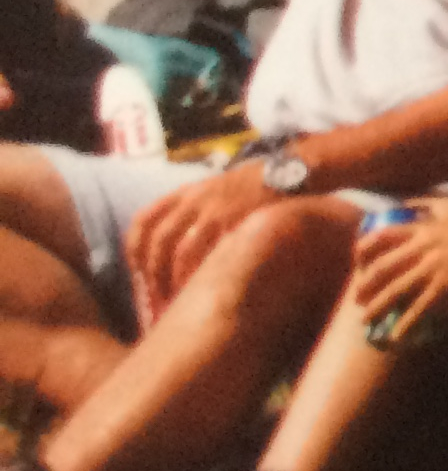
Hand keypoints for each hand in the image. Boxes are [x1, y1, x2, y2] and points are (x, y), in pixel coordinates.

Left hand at [120, 162, 281, 320]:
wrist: (291, 171)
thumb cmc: (256, 185)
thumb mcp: (217, 188)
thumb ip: (195, 209)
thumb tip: (177, 243)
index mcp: (186, 192)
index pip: (144, 220)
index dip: (134, 248)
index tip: (137, 270)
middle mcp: (194, 200)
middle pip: (158, 240)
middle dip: (152, 272)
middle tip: (154, 297)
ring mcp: (213, 210)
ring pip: (179, 250)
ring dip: (173, 278)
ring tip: (176, 300)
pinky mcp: (234, 221)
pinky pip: (208, 252)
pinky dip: (199, 273)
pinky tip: (201, 287)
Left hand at [350, 207, 447, 345]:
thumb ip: (428, 204)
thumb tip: (407, 204)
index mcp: (422, 228)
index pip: (380, 237)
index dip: (362, 251)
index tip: (357, 264)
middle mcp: (421, 247)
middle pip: (381, 268)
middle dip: (364, 286)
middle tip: (357, 298)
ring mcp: (432, 268)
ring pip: (394, 290)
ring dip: (376, 307)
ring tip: (365, 319)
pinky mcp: (446, 286)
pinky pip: (419, 307)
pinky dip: (405, 323)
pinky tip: (396, 335)